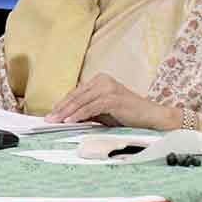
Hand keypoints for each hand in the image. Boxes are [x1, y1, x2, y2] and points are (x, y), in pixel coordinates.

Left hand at [45, 73, 180, 129]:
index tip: (51, 115)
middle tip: (49, 119)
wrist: (152, 117)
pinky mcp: (112, 98)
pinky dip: (79, 114)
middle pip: (75, 96)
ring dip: (66, 112)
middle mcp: (102, 81)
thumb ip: (87, 111)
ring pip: (81, 101)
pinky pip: (91, 107)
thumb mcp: (103, 112)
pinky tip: (70, 121)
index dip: (61, 104)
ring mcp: (107, 88)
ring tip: (56, 121)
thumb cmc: (128, 115)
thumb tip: (65, 118)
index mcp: (99, 80)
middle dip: (60, 109)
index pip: (75, 93)